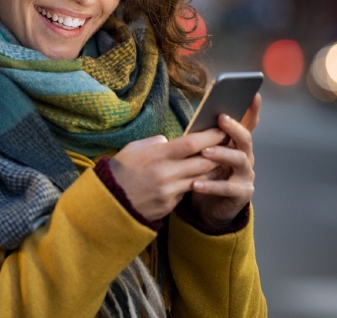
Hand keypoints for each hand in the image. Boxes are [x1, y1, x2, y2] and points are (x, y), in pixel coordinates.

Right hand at [110, 128, 227, 220]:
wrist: (109, 203)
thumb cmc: (118, 172)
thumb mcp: (131, 150)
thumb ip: (153, 143)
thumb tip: (168, 141)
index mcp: (156, 156)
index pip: (191, 143)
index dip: (210, 136)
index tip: (221, 130)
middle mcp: (165, 173)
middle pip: (204, 161)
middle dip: (219, 153)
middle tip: (228, 145)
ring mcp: (169, 191)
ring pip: (202, 178)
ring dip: (213, 170)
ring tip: (220, 162)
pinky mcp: (169, 205)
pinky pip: (188, 191)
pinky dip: (196, 184)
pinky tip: (200, 179)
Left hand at [189, 94, 260, 227]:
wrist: (208, 208)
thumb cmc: (205, 174)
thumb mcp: (204, 153)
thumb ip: (205, 138)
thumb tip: (199, 117)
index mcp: (237, 145)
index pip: (248, 124)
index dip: (252, 110)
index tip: (254, 94)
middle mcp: (245, 157)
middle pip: (245, 139)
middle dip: (235, 127)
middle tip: (221, 118)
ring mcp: (246, 175)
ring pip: (239, 160)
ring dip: (222, 154)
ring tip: (205, 152)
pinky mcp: (241, 194)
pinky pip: (227, 188)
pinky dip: (211, 185)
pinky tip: (195, 184)